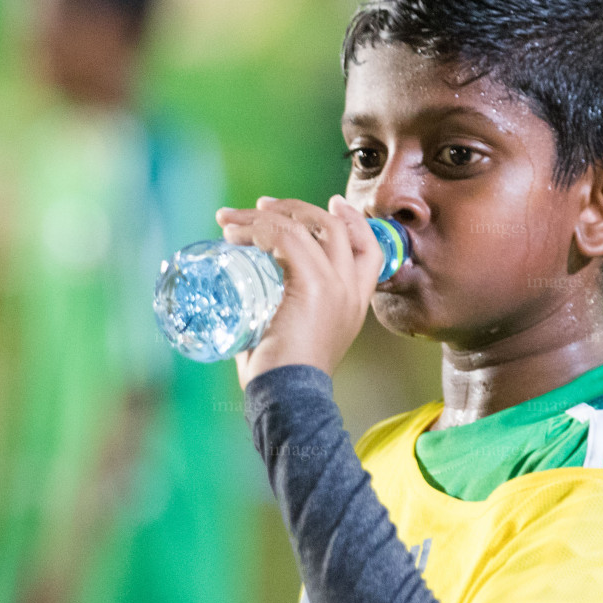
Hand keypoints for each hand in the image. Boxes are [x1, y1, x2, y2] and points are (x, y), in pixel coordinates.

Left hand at [216, 195, 384, 387]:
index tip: (332, 203)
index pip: (370, 247)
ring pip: (310, 226)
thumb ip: (283, 312)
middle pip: (336, 227)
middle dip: (296, 209)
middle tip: (261, 207)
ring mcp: (336, 286)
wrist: (289, 399)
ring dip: (266, 216)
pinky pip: (288, 238)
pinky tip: (235, 235)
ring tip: (232, 220)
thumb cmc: (283, 378)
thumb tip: (246, 295)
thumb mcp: (293, 336)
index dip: (353, 219)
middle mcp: (351, 290)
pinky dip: (258, 229)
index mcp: (355, 302)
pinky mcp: (314, 285)